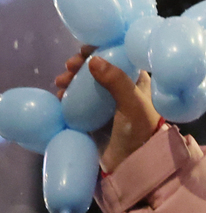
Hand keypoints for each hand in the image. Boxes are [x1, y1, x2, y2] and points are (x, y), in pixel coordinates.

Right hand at [56, 47, 161, 172]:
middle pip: (97, 69)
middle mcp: (121, 89)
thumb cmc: (140, 129)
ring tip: (61, 82)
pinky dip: (66, 96)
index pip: (118, 57)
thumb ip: (116, 80)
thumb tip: (93, 60)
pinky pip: (76, 101)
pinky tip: (59, 95)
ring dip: (71, 79)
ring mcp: (105, 103)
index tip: (84, 50)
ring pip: (84, 84)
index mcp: (137, 80)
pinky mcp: (92, 117)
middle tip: (69, 66)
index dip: (101, 50)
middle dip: (80, 65)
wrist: (133, 162)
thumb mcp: (132, 103)